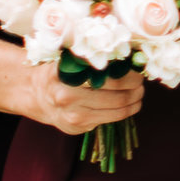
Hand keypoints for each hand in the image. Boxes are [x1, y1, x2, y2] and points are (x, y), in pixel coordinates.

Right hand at [20, 65, 145, 135]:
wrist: (38, 96)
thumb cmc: (61, 72)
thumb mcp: (69, 59)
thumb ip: (92, 57)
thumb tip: (131, 53)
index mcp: (64, 74)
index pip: (108, 75)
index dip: (129, 73)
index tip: (138, 68)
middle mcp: (66, 95)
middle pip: (117, 92)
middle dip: (136, 86)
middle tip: (141, 81)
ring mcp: (73, 114)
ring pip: (118, 108)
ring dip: (135, 100)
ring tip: (139, 92)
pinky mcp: (78, 127)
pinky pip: (111, 118)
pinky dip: (126, 110)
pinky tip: (130, 104)